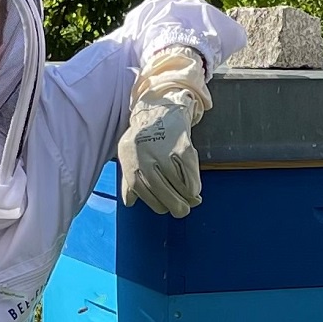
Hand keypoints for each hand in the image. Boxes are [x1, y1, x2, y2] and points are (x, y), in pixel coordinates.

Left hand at [117, 90, 201, 217]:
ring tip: (190, 199)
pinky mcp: (183, 149)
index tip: (165, 208)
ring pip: (178, 188)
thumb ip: (129, 181)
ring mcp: (164, 153)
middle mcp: (145, 157)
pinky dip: (194, 187)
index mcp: (130, 161)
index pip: (142, 192)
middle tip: (182, 211)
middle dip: (175, 207)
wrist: (162, 110)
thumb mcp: (130, 156)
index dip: (156, 204)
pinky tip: (194, 189)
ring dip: (187, 198)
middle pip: (162, 194)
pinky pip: (190, 177)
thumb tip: (130, 202)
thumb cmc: (145, 139)